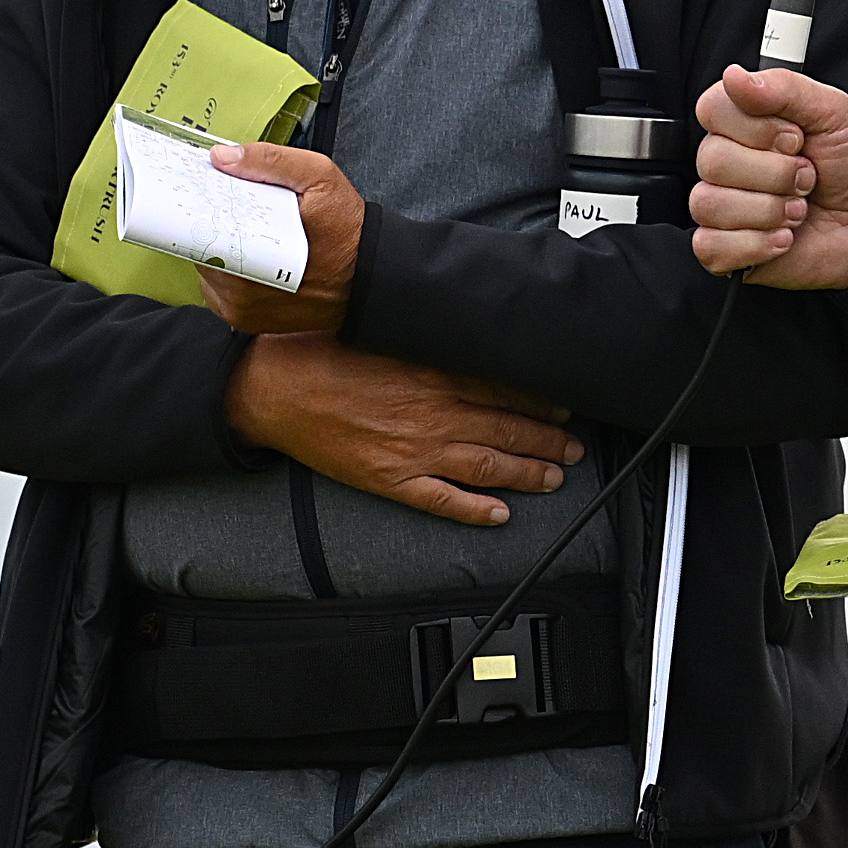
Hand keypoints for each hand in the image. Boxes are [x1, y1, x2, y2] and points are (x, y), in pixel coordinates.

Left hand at [198, 140, 362, 332]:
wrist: (370, 277)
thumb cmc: (347, 230)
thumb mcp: (320, 177)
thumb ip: (271, 161)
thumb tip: (223, 157)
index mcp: (257, 257)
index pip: (203, 231)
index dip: (198, 206)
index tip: (202, 189)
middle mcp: (243, 292)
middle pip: (199, 249)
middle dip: (208, 223)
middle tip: (225, 203)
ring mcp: (241, 310)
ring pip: (204, 269)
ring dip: (214, 246)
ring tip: (240, 227)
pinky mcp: (244, 321)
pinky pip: (216, 288)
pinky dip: (223, 268)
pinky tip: (245, 252)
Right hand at [224, 332, 583, 527]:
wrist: (274, 388)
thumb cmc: (324, 352)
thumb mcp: (387, 332)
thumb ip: (430, 338)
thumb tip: (468, 334)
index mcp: (434, 372)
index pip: (505, 390)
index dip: (541, 402)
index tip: (564, 406)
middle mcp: (433, 414)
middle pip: (507, 429)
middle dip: (548, 441)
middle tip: (574, 447)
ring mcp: (414, 451)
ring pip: (488, 466)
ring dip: (527, 473)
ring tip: (554, 478)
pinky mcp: (390, 480)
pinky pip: (443, 501)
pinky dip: (476, 510)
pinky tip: (500, 515)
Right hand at [689, 65, 847, 289]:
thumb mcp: (835, 114)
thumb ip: (786, 89)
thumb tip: (735, 77)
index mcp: (746, 123)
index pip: (712, 109)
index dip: (755, 128)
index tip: (795, 138)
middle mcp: (729, 162)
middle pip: (712, 159)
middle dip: (775, 174)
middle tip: (806, 176)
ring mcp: (724, 206)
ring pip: (709, 204)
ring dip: (769, 210)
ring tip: (798, 210)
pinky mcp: (725, 248)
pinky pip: (710, 246)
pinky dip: (756, 244)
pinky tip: (783, 237)